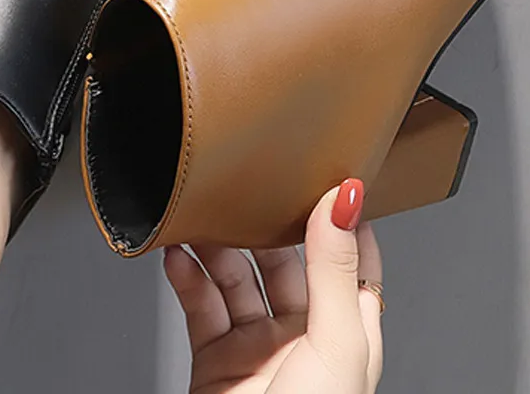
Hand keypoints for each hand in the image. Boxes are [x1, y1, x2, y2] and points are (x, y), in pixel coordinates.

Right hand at [165, 179, 382, 393]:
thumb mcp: (336, 345)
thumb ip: (336, 270)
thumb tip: (345, 200)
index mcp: (349, 331)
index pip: (352, 258)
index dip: (339, 216)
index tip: (319, 171)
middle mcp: (304, 335)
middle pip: (284, 259)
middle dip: (261, 224)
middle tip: (241, 190)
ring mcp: (258, 346)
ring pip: (236, 277)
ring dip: (216, 246)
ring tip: (198, 220)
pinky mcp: (216, 358)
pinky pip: (200, 305)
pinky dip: (185, 277)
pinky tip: (178, 258)